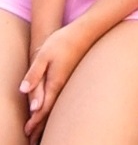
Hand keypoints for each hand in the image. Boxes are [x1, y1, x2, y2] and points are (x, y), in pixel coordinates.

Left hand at [21, 22, 91, 139]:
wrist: (85, 32)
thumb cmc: (63, 41)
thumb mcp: (43, 55)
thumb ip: (34, 74)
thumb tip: (24, 91)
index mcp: (55, 82)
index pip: (43, 107)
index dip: (34, 121)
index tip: (27, 131)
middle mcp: (63, 84)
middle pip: (51, 110)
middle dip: (41, 125)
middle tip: (32, 138)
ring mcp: (69, 81)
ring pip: (57, 105)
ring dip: (48, 118)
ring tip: (41, 129)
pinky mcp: (71, 76)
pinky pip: (62, 97)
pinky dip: (55, 107)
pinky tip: (54, 107)